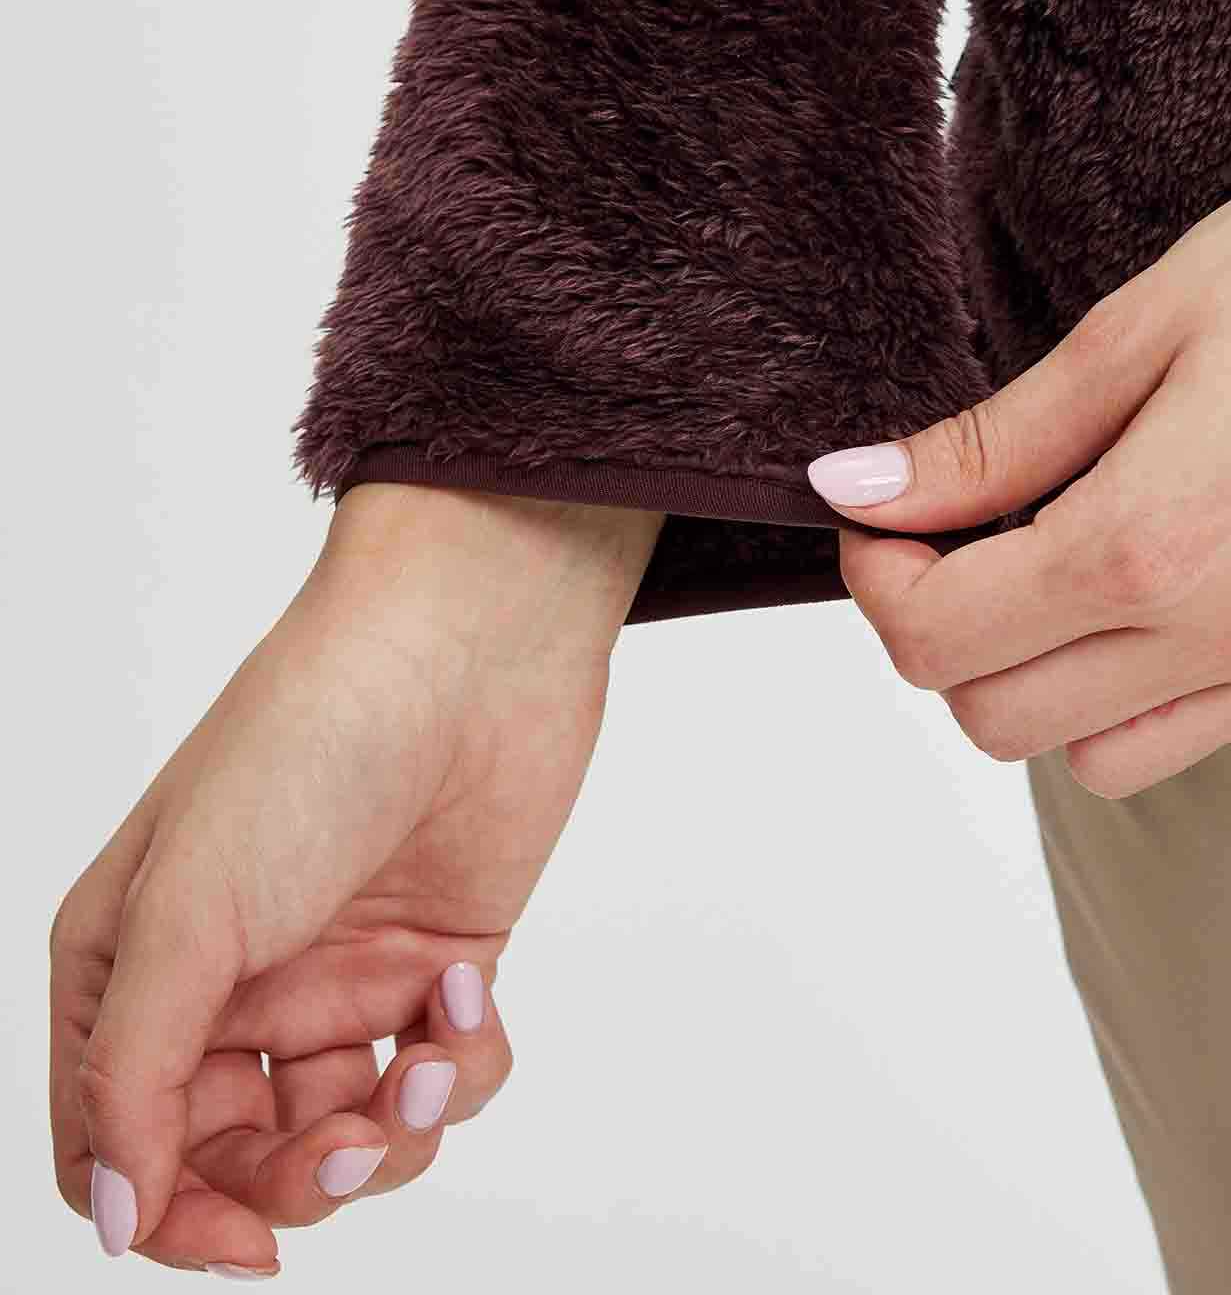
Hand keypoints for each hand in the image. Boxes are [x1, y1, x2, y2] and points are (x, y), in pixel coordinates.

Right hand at [50, 484, 662, 1275]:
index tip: (244, 1246)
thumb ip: (135, 1071)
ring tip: (426, 1072)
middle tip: (350, 1147)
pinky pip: (446, 1072)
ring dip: (394, 1134)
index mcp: (132, 958)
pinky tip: (472, 991)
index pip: (116, 1143)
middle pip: (239, 1155)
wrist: (470, 638)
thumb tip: (116, 1219)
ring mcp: (339, 966)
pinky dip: (467, 1061)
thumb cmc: (308, 739)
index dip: (171, 1214)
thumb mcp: (190, 909)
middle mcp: (232, 975)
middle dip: (299, 1179)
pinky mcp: (437, 958)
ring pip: (351, 1130)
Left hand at [807, 137, 1230, 798]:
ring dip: (1035, 679)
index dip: (876, 579)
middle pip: (993, 718)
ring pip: (1090, 758)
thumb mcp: (1131, 330)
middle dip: (941, 632)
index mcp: (1148, 543)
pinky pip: (1197, 740)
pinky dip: (1133, 696)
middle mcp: (1221, 636)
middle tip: (955, 536)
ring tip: (1056, 565)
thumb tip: (855, 490)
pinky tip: (1149, 593)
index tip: (883, 515)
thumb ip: (988, 442)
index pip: (936, 639)